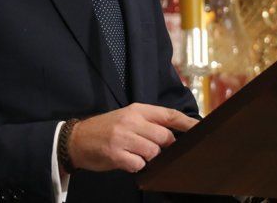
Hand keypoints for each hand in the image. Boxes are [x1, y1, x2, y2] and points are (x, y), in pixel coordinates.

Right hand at [67, 103, 197, 173]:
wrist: (76, 139)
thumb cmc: (106, 129)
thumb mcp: (127, 118)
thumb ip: (149, 122)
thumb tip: (174, 133)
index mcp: (137, 110)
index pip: (169, 114)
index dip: (187, 122)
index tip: (200, 129)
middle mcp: (131, 121)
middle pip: (164, 136)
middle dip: (165, 147)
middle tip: (156, 150)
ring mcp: (123, 137)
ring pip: (153, 151)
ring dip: (150, 157)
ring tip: (137, 154)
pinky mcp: (115, 154)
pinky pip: (138, 164)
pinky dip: (137, 166)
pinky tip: (128, 161)